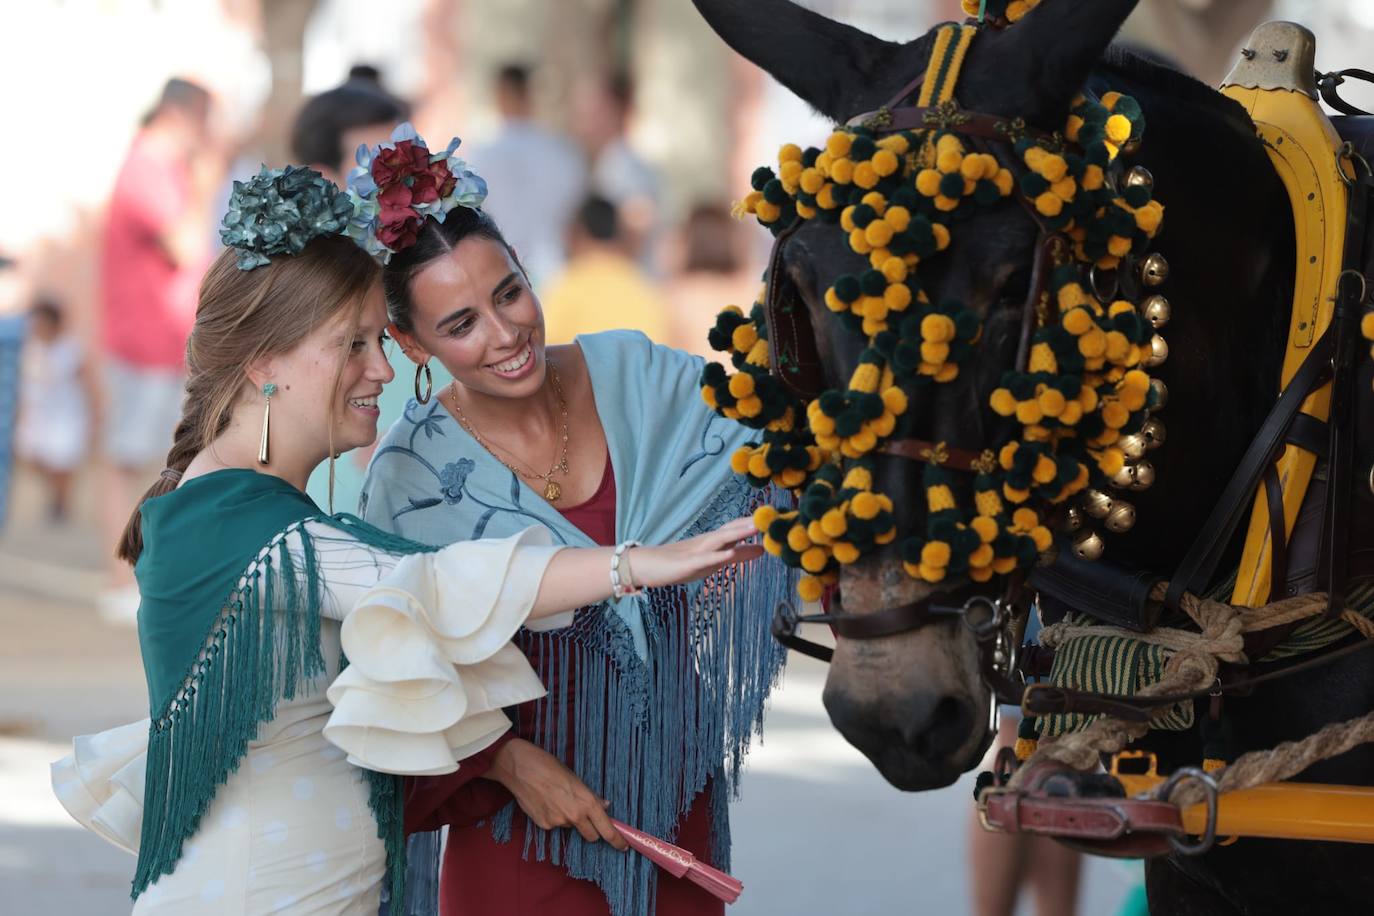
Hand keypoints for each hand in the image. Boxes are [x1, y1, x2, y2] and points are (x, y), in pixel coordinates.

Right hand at [487, 738, 628, 850]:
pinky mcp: (544, 825)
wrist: (521, 768)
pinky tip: (545, 802)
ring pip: (571, 828)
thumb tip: (604, 806)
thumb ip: (590, 796)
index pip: (607, 829)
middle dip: (593, 831)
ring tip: (558, 800)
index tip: (623, 846)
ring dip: (570, 820)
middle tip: (587, 819)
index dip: (617, 840)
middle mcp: (574, 816)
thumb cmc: (550, 767)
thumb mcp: (575, 778)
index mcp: (587, 802)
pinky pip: (555, 826)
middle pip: (592, 836)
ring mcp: (558, 823)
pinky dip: (554, 818)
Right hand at [626, 517, 763, 589]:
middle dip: (751, 524)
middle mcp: (706, 542)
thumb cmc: (679, 564)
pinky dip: (717, 556)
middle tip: (771, 516)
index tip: (776, 517)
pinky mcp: (686, 564)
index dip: (755, 523)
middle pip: (731, 530)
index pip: (737, 528)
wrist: (645, 566)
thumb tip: (761, 550)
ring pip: (719, 540)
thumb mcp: (713, 561)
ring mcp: (696, 552)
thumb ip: (738, 555)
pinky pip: (704, 560)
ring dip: (737, 533)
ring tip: (755, 527)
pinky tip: (729, 554)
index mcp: (714, 541)